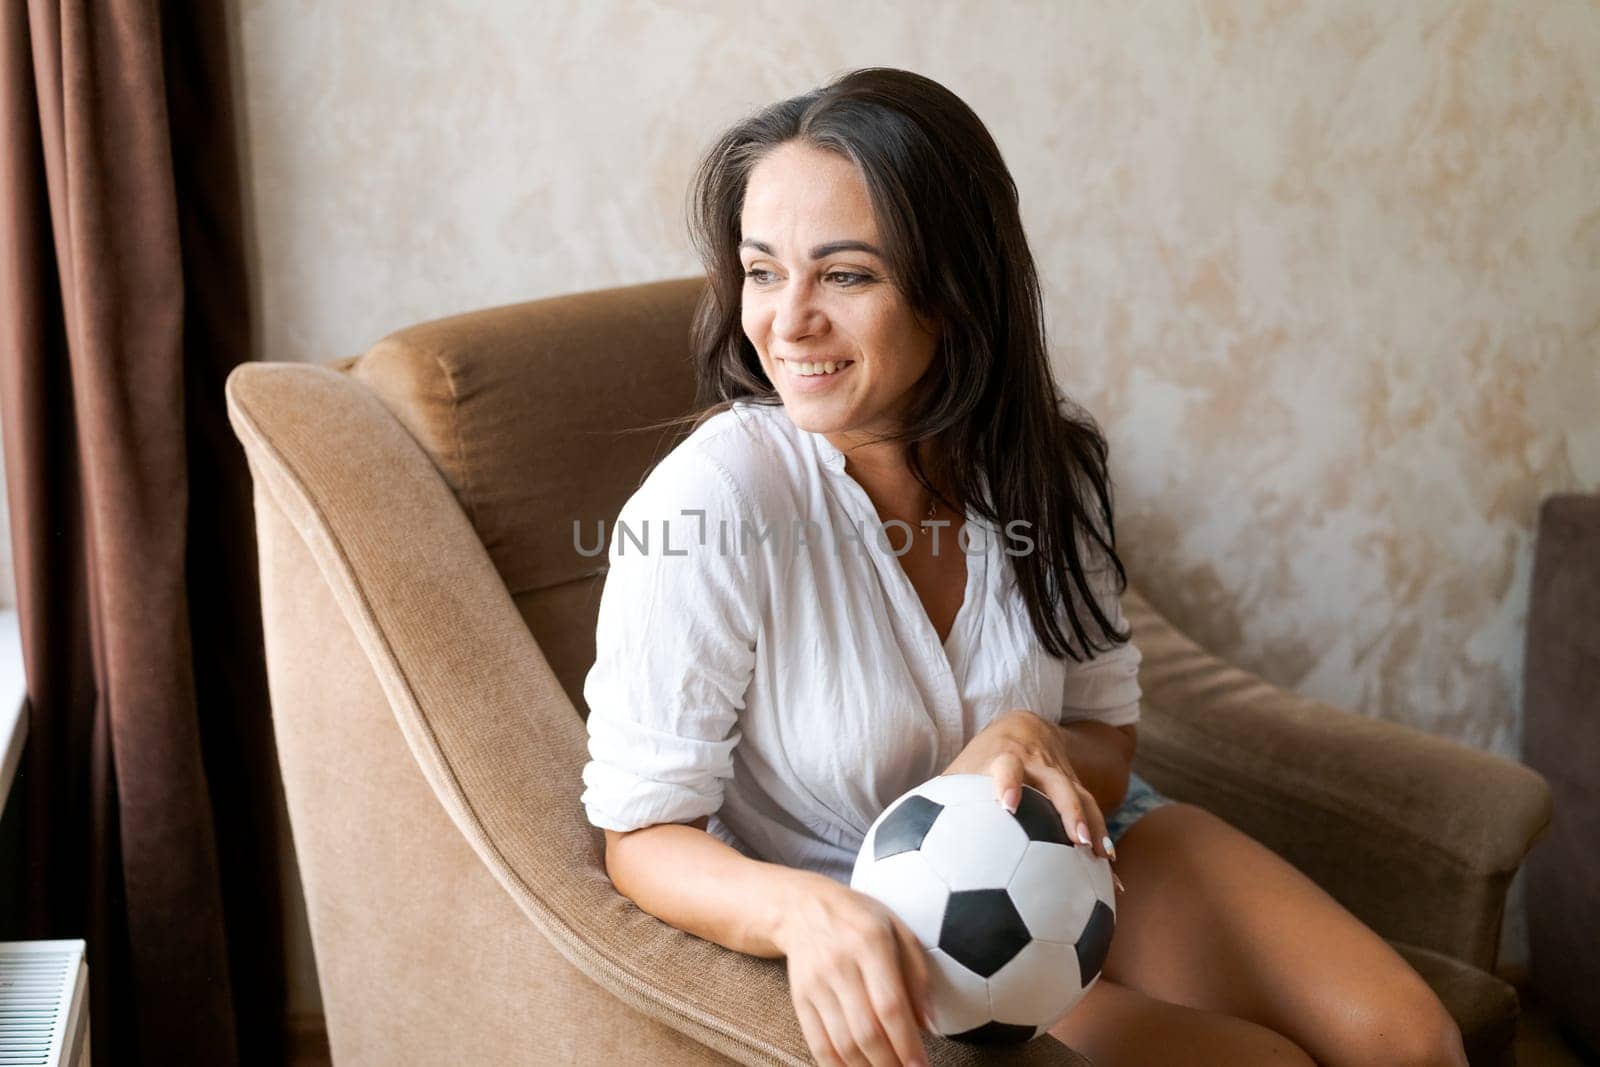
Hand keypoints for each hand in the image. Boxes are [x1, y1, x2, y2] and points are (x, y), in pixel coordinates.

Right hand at [773, 872, 931, 1066]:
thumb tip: (928, 1023)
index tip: (920, 1066)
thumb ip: (917, 973)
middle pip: (866, 1031)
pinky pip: (818, 1043)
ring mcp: (816, 983)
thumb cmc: (859, 918)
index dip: (907, 1043)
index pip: (890, 1005)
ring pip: (842, 1043)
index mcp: (870, 942)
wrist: (801, 907)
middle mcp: (840, 964)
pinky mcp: (799, 998)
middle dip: (890, 1064)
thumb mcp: (896, 928)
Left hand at [941, 709, 1123, 884]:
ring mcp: (1063, 778)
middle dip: (1069, 811)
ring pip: (1085, 802)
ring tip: (1104, 863)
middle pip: (1058, 786)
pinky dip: (1104, 848)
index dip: (1007, 782)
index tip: (1006, 805)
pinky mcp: (1079, 791)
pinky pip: (1097, 818)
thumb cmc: (980, 759)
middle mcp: (1039, 766)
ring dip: (1096, 830)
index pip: (1006, 767)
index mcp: (1005, 759)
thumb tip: (898, 848)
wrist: (1026, 726)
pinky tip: (1114, 885)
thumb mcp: (960, 774)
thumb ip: (937, 806)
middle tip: (1076, 841)